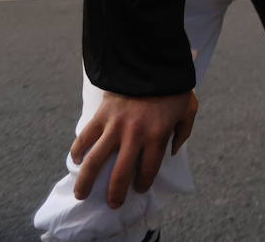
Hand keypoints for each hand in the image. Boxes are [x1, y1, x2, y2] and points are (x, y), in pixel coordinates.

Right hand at [71, 90, 198, 208]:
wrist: (152, 61)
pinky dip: (77, 150)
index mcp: (157, 136)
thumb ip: (183, 132)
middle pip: (121, 174)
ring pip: (95, 161)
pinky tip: (76, 160)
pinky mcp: (101, 115)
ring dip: (86, 181)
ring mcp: (115, 126)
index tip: (139, 188)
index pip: (148, 170)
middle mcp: (134, 135)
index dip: (143, 183)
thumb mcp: (188, 109)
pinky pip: (85, 137)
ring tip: (81, 194)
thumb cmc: (173, 87)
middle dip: (116, 193)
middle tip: (113, 203)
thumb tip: (172, 152)